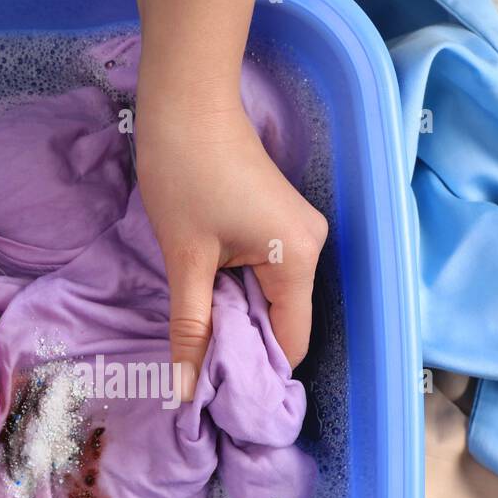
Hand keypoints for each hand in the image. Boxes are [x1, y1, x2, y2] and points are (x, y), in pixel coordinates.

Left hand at [135, 97, 327, 398]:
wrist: (187, 99)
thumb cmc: (185, 172)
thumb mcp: (185, 259)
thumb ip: (190, 328)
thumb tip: (184, 392)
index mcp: (299, 260)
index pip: (290, 343)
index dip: (255, 374)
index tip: (215, 397)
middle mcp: (314, 249)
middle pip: (285, 324)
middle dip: (244, 351)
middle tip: (198, 375)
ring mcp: (302, 234)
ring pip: (274, 302)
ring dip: (239, 323)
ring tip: (198, 343)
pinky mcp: (283, 224)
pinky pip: (269, 278)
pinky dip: (241, 296)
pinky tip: (209, 305)